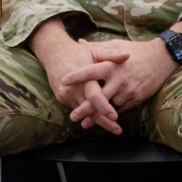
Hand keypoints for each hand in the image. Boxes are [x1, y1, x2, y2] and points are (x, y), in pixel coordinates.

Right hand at [30, 19, 128, 134]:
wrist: (54, 53)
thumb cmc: (78, 51)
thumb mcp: (95, 50)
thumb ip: (110, 54)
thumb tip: (127, 56)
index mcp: (84, 77)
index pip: (94, 96)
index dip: (104, 107)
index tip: (115, 116)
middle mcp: (74, 88)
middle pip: (90, 110)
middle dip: (104, 121)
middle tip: (118, 130)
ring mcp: (66, 95)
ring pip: (83, 113)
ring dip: (97, 121)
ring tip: (113, 129)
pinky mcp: (62, 98)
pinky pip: (77, 108)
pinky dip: (87, 115)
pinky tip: (99, 121)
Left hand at [63, 38, 175, 118]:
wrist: (161, 58)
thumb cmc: (135, 51)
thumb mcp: (116, 45)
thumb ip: (96, 48)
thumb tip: (79, 42)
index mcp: (112, 64)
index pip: (91, 71)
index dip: (77, 76)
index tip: (64, 82)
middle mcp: (119, 78)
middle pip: (99, 97)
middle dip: (85, 108)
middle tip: (72, 116)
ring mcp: (128, 90)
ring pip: (110, 105)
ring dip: (99, 113)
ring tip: (87, 121)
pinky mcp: (137, 97)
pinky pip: (122, 108)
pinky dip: (114, 111)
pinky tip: (106, 117)